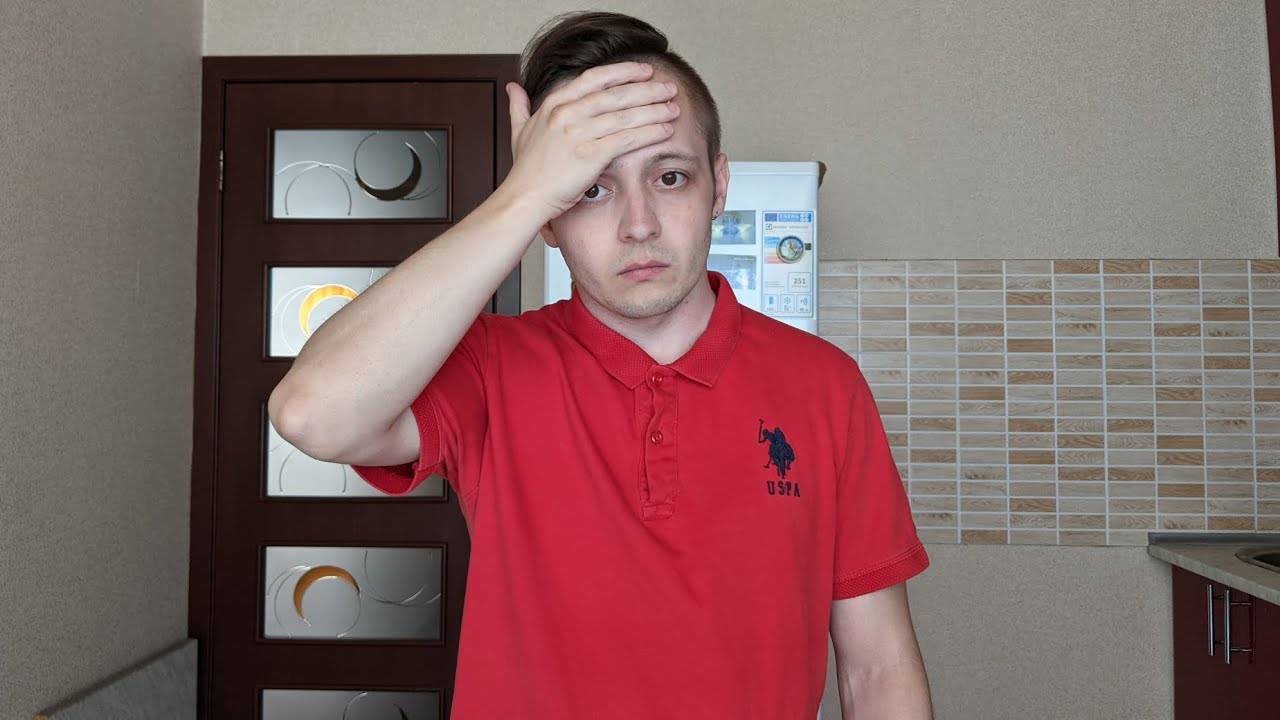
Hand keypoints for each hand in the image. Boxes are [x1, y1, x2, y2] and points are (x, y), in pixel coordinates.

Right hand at [501, 61, 680, 222]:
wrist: (524, 199)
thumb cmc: (525, 171)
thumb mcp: (518, 131)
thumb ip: (519, 107)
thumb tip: (513, 87)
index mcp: (554, 104)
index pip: (594, 78)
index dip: (623, 72)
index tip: (643, 71)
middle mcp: (567, 114)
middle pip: (615, 94)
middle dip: (646, 89)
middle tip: (668, 87)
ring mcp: (578, 134)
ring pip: (625, 115)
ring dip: (654, 110)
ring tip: (673, 108)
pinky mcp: (590, 156)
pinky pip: (627, 139)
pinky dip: (649, 133)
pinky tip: (665, 130)